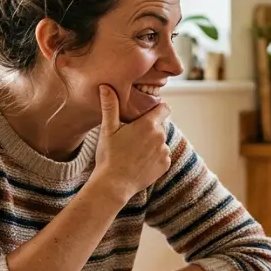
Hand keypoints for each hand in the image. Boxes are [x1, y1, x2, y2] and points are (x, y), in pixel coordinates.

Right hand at [90, 85, 171, 202]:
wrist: (114, 185)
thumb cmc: (109, 156)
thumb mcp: (108, 129)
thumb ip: (110, 106)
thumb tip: (105, 86)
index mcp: (149, 124)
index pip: (164, 108)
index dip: (156, 109)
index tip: (146, 113)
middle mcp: (161, 136)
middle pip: (159, 126)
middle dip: (149, 128)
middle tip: (131, 137)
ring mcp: (164, 152)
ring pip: (160, 141)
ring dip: (151, 143)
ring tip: (133, 152)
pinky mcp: (165, 165)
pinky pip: (162, 156)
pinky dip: (154, 157)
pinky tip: (139, 162)